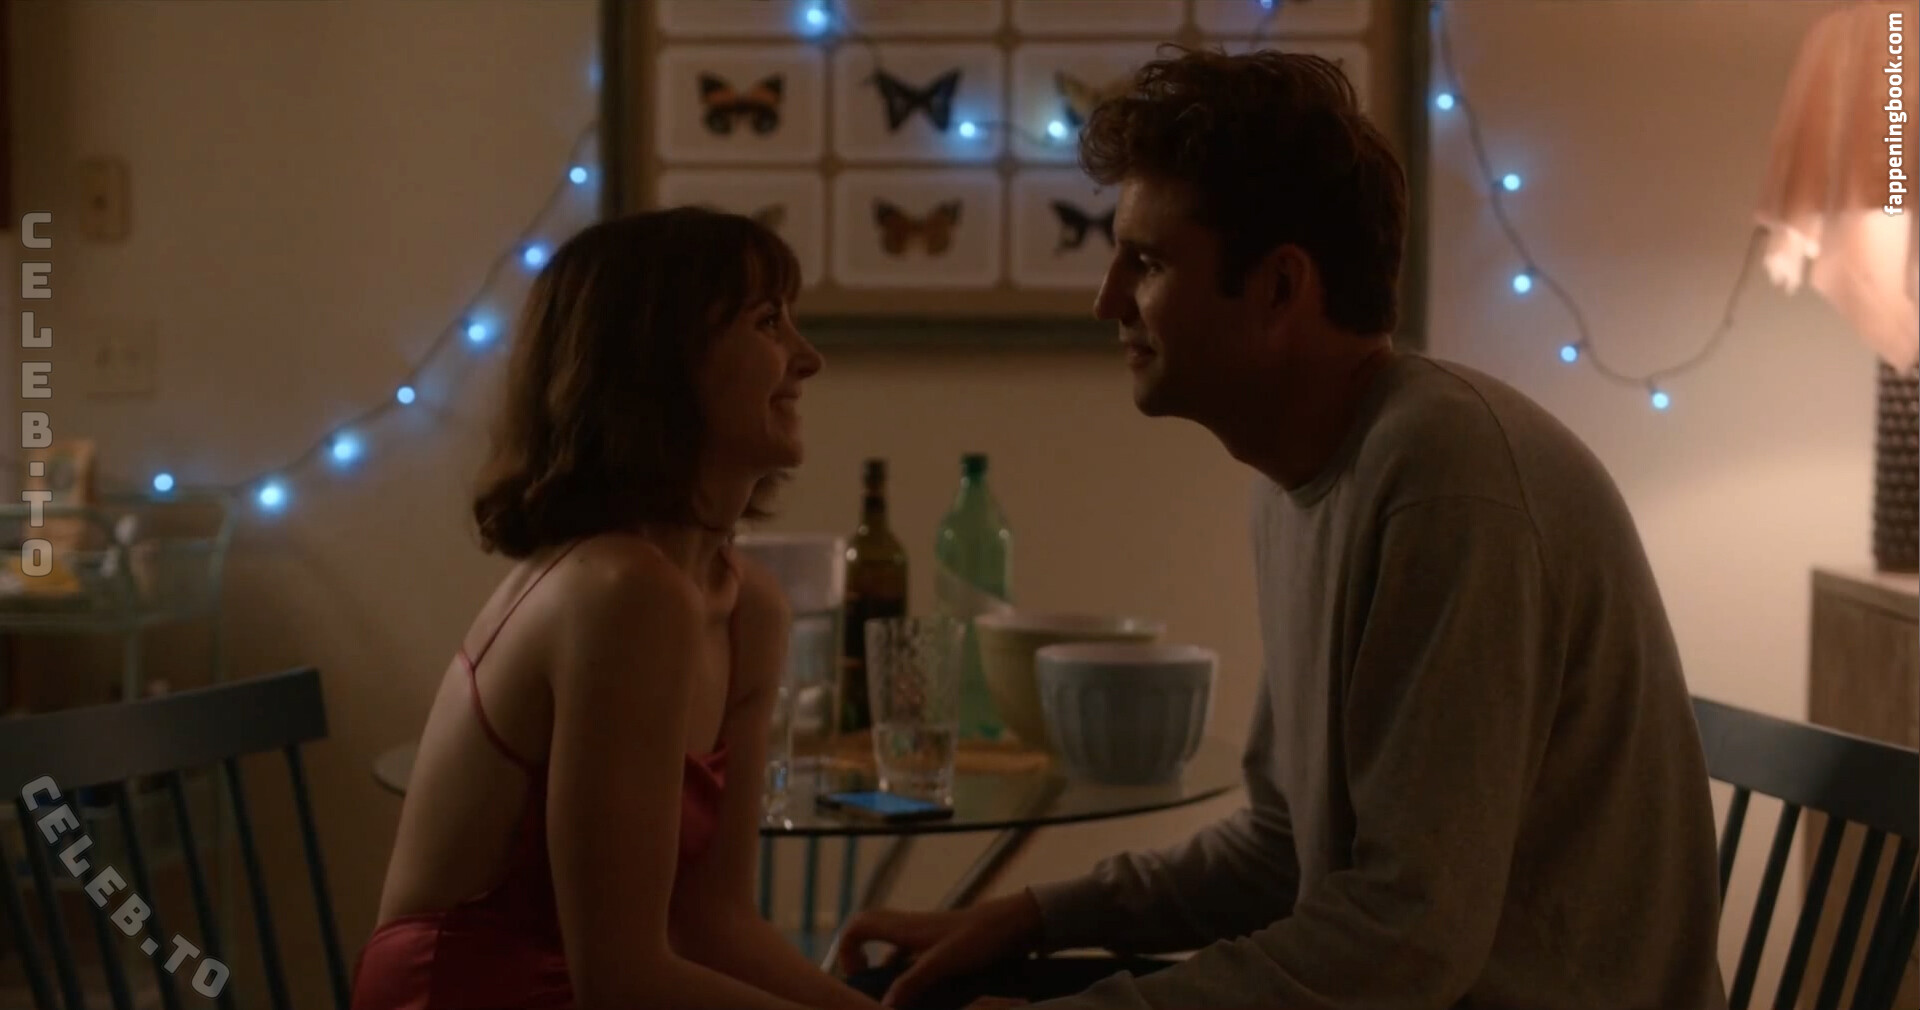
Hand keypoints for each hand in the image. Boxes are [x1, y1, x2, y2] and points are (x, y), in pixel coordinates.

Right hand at [835, 891, 1045, 1007]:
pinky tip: (927, 997)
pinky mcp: (942, 946)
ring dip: (891, 974)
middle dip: (862, 960)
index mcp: (905, 927)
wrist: (1016, 924)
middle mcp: (910, 928)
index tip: (858, 975)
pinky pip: (914, 959)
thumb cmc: (981, 936)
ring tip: (902, 1000)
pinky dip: (912, 976)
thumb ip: (911, 982)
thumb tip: (885, 1006)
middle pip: (870, 935)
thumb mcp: (943, 963)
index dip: (847, 949)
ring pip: (894, 952)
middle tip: (870, 986)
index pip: (857, 926)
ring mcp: (926, 937)